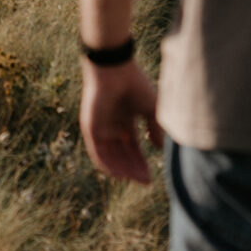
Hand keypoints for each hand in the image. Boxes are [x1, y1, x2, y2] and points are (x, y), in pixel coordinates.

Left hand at [79, 60, 164, 184]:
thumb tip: (160, 148)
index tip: (151, 176)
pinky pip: (97, 152)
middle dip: (134, 168)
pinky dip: (107, 165)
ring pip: (110, 156)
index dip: (141, 162)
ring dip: (123, 169)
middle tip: (146, 181)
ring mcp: (100, 127)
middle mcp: (111, 125)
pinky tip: (120, 174)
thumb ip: (155, 128)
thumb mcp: (151, 109)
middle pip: (122, 154)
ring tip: (136, 179)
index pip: (133, 147)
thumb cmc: (134, 83)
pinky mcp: (90, 128)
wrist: (114, 69)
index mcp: (124, 119)